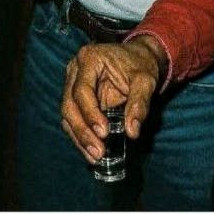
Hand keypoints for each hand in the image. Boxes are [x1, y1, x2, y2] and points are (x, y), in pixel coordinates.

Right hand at [61, 36, 165, 163]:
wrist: (138, 57)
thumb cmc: (141, 65)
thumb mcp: (145, 81)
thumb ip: (140, 104)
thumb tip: (132, 132)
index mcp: (89, 59)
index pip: (81, 91)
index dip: (90, 114)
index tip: (103, 133)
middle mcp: (74, 70)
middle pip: (69, 105)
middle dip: (82, 131)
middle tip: (98, 151)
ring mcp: (72, 84)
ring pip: (68, 115)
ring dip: (79, 138)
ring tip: (95, 156)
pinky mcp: (76, 97)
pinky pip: (73, 119)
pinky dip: (81, 136)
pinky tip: (92, 152)